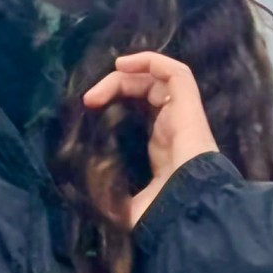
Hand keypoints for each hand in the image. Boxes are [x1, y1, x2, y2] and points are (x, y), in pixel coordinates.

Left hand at [82, 51, 218, 227]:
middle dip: (115, 87)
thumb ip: (108, 195)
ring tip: (105, 80)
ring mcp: (182, 114)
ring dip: (127, 75)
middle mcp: (172, 127)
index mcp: (161, 147)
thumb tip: (80, 190)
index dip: (115, 102)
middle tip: (89, 100)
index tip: (89, 108)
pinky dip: (151, 61)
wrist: (191, 209)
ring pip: (158, 78)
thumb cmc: (163, 210)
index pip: (141, 111)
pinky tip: (124, 65)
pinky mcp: (190, 105)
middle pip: (145, 91)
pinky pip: (176, 72)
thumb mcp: (126, 206)